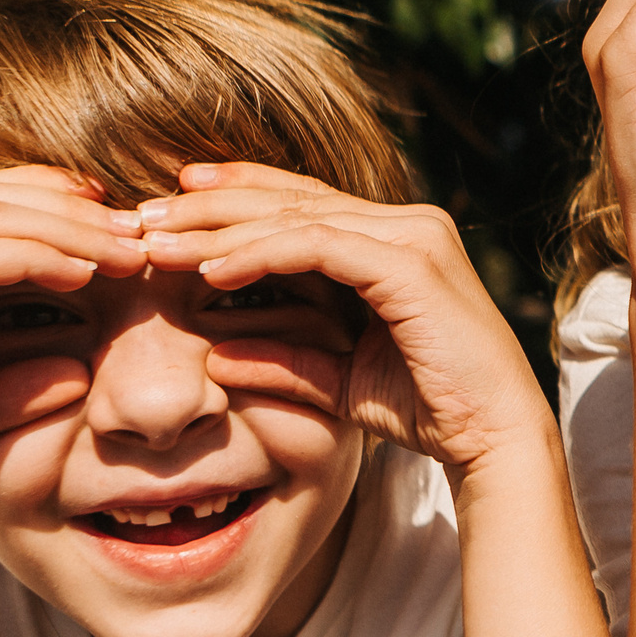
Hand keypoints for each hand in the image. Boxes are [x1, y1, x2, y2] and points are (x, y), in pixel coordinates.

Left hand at [139, 165, 550, 474]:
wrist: (493, 438)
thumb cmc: (430, 409)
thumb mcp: (341, 381)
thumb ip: (286, 361)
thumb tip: (214, 356)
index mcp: (397, 241)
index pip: (303, 202)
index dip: (235, 197)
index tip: (169, 205)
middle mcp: (410, 224)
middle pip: (294, 197)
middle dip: (211, 203)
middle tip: (142, 213)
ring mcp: (414, 238)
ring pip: (299, 216)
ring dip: (220, 228)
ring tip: (158, 242)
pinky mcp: (411, 264)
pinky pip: (319, 246)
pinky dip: (260, 254)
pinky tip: (211, 270)